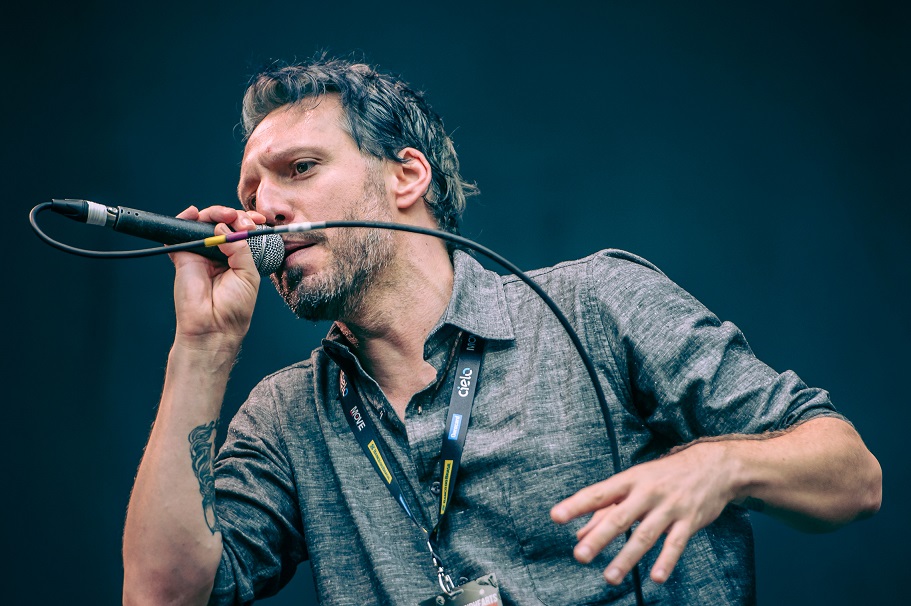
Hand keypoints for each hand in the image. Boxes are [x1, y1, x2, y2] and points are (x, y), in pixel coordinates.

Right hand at [169, 205, 267, 348]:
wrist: (213, 327)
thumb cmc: (234, 308)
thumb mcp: (248, 274)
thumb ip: (241, 249)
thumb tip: (225, 228)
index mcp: (238, 258)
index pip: (241, 232)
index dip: (248, 221)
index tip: (259, 219)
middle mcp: (219, 254)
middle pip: (223, 222)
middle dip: (234, 215)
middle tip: (242, 221)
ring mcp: (200, 254)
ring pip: (204, 223)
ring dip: (214, 212)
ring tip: (224, 217)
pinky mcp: (183, 257)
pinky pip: (179, 233)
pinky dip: (185, 219)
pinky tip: (194, 214)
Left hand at [550, 442, 738, 584]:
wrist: (713, 466)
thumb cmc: (664, 476)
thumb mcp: (634, 484)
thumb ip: (606, 510)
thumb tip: (579, 533)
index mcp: (629, 481)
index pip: (598, 493)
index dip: (576, 505)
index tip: (556, 517)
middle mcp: (647, 492)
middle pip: (619, 517)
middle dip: (599, 537)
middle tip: (579, 555)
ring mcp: (669, 507)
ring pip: (645, 535)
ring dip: (627, 558)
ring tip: (609, 577)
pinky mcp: (689, 521)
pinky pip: (676, 543)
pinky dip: (666, 561)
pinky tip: (655, 578)